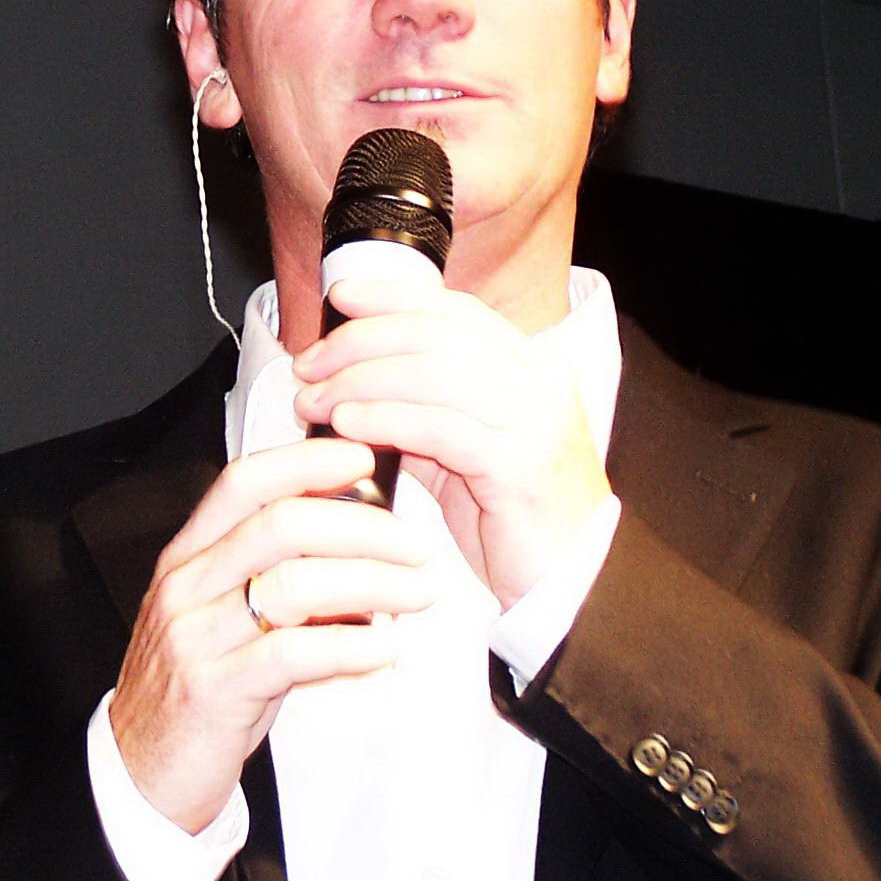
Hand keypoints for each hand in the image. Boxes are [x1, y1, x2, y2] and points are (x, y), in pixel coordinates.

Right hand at [109, 437, 433, 833]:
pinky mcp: (213, 690)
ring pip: (293, 585)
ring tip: (414, 593)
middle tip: (411, 545)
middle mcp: (187, 587)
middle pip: (280, 526)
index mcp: (189, 557)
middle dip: (361, 528)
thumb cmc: (197, 686)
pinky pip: (292, 655)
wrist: (142, 768)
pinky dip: (350, 647)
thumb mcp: (225, 615)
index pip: (245, 483)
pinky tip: (384, 649)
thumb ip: (276, 574)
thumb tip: (359, 539)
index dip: (305, 462)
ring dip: (371, 584)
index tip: (361, 458)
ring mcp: (196, 637)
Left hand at [290, 276, 610, 607]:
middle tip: (309, 366)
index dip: (392, 297)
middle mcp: (540, 382)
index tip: (340, 299)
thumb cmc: (512, 519)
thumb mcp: (461, 452)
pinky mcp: (520, 466)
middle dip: (361, 342)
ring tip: (315, 399)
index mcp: (532, 366)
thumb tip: (347, 383)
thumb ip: (419, 410)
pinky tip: (348, 424)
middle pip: (435, 334)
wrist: (571, 583)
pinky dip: (385, 418)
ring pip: (433, 373)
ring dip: (360, 380)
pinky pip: (439, 427)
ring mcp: (535, 420)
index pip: (455, 310)